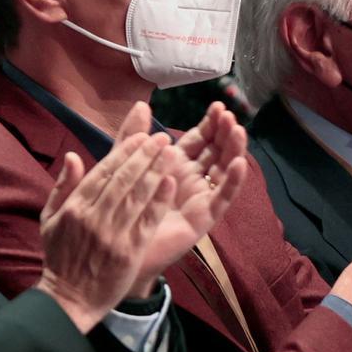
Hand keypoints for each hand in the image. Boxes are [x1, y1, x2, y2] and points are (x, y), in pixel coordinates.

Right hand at [34, 131, 177, 331]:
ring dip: (156, 170)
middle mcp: (94, 218)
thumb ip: (63, 186)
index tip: (141, 136)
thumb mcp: (50, 219)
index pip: (104, 172)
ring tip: (171, 152)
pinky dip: (159, 200)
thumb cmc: (60, 257)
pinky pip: (148, 221)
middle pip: (123, 179)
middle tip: (162, 137)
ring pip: (138, 196)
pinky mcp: (130, 251)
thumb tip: (73, 156)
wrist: (69, 299)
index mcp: (75, 208)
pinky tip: (171, 182)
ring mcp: (113, 235)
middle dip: (144, 155)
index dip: (124, 152)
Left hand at [117, 102, 248, 297]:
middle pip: (215, 152)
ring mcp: (199, 199)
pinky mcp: (202, 219)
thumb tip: (142, 104)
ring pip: (223, 171)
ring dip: (233, 150)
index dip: (210, 123)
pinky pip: (221, 199)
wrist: (113, 246)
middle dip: (224, 133)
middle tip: (229, 115)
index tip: (217, 106)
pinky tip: (238, 163)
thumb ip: (133, 136)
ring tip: (238, 131)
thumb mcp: (125, 164)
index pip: (200, 139)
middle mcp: (191, 180)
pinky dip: (232, 181)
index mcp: (176, 165)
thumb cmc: (119, 207)